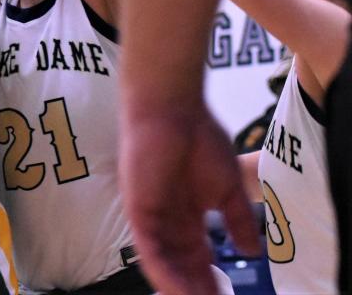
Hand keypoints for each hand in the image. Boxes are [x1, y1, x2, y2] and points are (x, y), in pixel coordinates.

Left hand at [120, 105, 260, 294]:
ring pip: (164, 265)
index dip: (210, 280)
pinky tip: (180, 290)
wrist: (172, 112)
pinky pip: (149, 251)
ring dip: (181, 287)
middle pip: (180, 267)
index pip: (197, 258)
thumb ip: (237, 220)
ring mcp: (151, 217)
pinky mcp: (138, 212)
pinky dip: (164, 274)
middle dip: (196, 288)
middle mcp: (167, 220)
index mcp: (187, 215)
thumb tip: (252, 250)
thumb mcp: (227, 188)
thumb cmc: (197, 138)